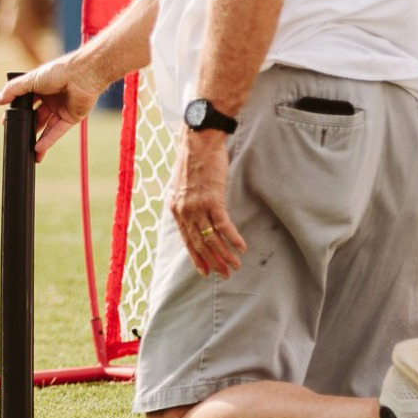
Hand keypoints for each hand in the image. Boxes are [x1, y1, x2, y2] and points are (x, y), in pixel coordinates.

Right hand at [0, 55, 107, 161]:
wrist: (82, 75)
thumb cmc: (58, 72)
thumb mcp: (30, 80)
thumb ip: (12, 90)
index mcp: (40, 87)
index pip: (25, 102)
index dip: (17, 112)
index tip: (6, 121)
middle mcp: (50, 98)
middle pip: (35, 116)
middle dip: (27, 127)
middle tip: (16, 136)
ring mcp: (61, 108)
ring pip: (46, 127)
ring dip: (37, 138)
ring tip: (28, 151)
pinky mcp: (71, 117)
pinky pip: (57, 131)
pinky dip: (48, 140)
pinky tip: (38, 149)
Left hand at [167, 131, 244, 277]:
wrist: (198, 142)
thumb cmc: (194, 161)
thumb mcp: (183, 185)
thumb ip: (186, 202)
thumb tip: (194, 215)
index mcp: (176, 209)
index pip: (186, 240)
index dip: (196, 258)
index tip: (205, 272)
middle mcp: (184, 211)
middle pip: (198, 243)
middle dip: (212, 262)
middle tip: (224, 274)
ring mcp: (197, 206)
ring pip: (211, 238)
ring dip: (225, 254)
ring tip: (235, 266)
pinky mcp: (212, 200)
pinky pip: (223, 225)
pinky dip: (233, 238)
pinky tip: (241, 248)